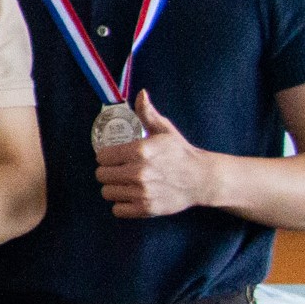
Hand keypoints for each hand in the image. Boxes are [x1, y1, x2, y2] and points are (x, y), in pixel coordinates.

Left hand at [97, 91, 213, 218]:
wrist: (203, 179)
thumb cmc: (180, 153)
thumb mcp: (165, 130)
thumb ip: (147, 113)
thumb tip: (141, 94)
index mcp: (140, 151)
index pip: (102, 156)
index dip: (107, 156)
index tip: (115, 157)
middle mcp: (139, 172)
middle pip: (101, 175)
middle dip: (109, 172)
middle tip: (120, 170)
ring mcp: (142, 192)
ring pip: (107, 192)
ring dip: (114, 188)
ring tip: (126, 183)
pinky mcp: (146, 208)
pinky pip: (117, 210)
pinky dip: (122, 205)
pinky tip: (131, 196)